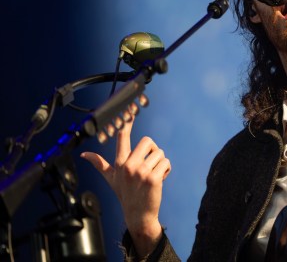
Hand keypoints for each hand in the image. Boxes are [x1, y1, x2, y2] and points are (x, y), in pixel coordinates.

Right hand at [81, 116, 170, 255]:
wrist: (138, 214)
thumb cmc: (125, 194)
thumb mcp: (110, 178)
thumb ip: (99, 164)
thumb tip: (84, 155)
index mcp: (119, 162)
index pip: (122, 138)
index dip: (127, 122)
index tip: (130, 108)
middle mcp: (128, 165)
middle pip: (148, 141)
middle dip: (152, 151)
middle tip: (149, 164)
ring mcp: (141, 172)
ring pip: (160, 153)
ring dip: (160, 163)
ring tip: (152, 175)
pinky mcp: (153, 178)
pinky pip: (166, 163)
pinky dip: (166, 170)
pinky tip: (159, 179)